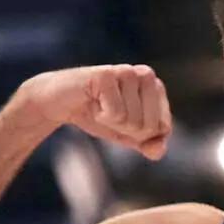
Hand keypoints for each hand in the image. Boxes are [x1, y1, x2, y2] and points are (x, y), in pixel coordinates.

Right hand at [18, 65, 171, 159]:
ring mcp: (127, 71)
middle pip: (150, 126)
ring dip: (111, 122)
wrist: (59, 102)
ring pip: (132, 120)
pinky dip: (101, 116)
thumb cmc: (98, 115)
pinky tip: (91, 102)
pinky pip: (116, 114)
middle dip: (127, 129)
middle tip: (108, 113)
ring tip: (99, 106)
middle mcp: (146, 75)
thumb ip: (150, 145)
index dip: (140, 135)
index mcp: (157, 87)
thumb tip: (157, 151)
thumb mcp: (129, 135)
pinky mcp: (106, 74)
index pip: (163, 128)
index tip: (123, 120)